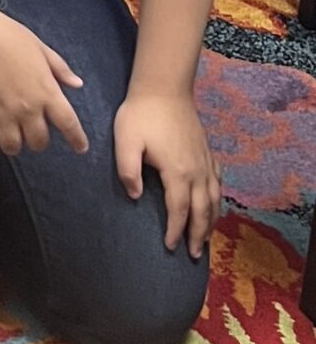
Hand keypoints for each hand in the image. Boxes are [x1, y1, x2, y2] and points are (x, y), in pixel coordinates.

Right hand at [0, 9, 87, 157]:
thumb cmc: (7, 34)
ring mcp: (0, 113)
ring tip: (11, 132)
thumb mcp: (40, 47)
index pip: (68, 124)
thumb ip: (59, 69)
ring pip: (12, 147)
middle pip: (39, 142)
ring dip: (14, 142)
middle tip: (33, 129)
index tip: (80, 147)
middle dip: (39, 140)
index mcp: (46, 91)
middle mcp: (26, 108)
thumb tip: (77, 84)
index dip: (77, 139)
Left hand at [115, 91, 219, 256]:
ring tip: (206, 238)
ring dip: (211, 221)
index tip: (170, 247)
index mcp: (177, 172)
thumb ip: (128, 170)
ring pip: (214, 198)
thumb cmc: (141, 114)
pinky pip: (218, 182)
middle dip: (199, 235)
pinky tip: (213, 204)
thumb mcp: (126, 141)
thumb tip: (134, 196)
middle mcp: (197, 171)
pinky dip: (217, 198)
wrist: (164, 87)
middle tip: (194, 255)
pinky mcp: (207, 151)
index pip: (179, 210)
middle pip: (202, 211)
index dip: (176, 231)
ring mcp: (205, 161)